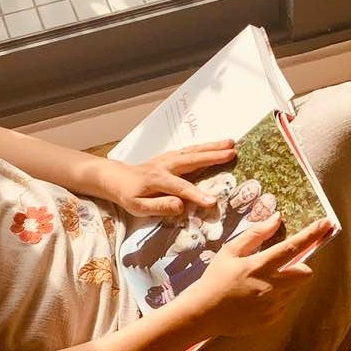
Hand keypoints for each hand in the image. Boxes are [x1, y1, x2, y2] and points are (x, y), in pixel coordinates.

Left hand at [104, 140, 236, 216]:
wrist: (117, 178)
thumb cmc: (128, 195)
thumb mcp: (137, 207)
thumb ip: (158, 206)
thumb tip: (180, 206)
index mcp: (156, 179)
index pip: (179, 188)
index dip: (195, 195)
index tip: (212, 202)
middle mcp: (164, 165)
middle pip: (191, 159)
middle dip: (212, 157)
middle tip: (232, 153)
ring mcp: (168, 158)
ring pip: (192, 151)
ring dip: (212, 147)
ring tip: (231, 143)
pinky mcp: (171, 156)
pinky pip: (190, 150)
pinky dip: (205, 147)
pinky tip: (218, 145)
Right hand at [178, 213, 332, 337]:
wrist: (204, 313)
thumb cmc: (214, 278)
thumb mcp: (229, 252)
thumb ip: (255, 235)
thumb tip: (276, 219)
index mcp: (259, 266)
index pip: (293, 247)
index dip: (311, 234)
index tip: (326, 224)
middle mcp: (271, 286)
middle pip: (305, 273)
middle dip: (300, 267)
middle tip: (281, 267)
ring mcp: (273, 305)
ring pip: (294, 290)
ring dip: (285, 284)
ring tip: (259, 285)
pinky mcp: (272, 319)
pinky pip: (283, 305)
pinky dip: (275, 299)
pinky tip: (254, 299)